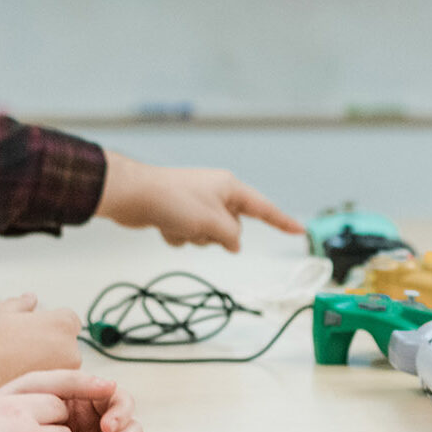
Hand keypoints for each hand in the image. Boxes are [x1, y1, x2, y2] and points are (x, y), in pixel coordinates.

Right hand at [0, 295, 81, 392]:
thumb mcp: (2, 312)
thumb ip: (23, 303)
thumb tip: (32, 298)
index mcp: (62, 324)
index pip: (70, 319)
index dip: (51, 322)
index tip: (34, 329)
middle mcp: (71, 348)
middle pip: (68, 342)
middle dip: (52, 342)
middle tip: (22, 347)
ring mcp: (65, 373)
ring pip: (62, 363)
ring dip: (49, 361)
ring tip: (18, 363)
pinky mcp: (54, 392)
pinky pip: (53, 380)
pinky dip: (41, 377)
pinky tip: (19, 376)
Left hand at [96, 153, 302, 251]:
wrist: (132, 194)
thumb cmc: (173, 200)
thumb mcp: (212, 221)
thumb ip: (231, 236)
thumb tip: (233, 244)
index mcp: (230, 187)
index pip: (264, 208)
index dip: (282, 222)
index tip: (299, 230)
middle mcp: (217, 193)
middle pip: (232, 227)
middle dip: (215, 235)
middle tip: (197, 227)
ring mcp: (198, 203)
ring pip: (209, 234)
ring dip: (195, 236)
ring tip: (178, 223)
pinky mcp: (180, 212)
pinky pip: (190, 234)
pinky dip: (179, 235)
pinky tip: (165, 226)